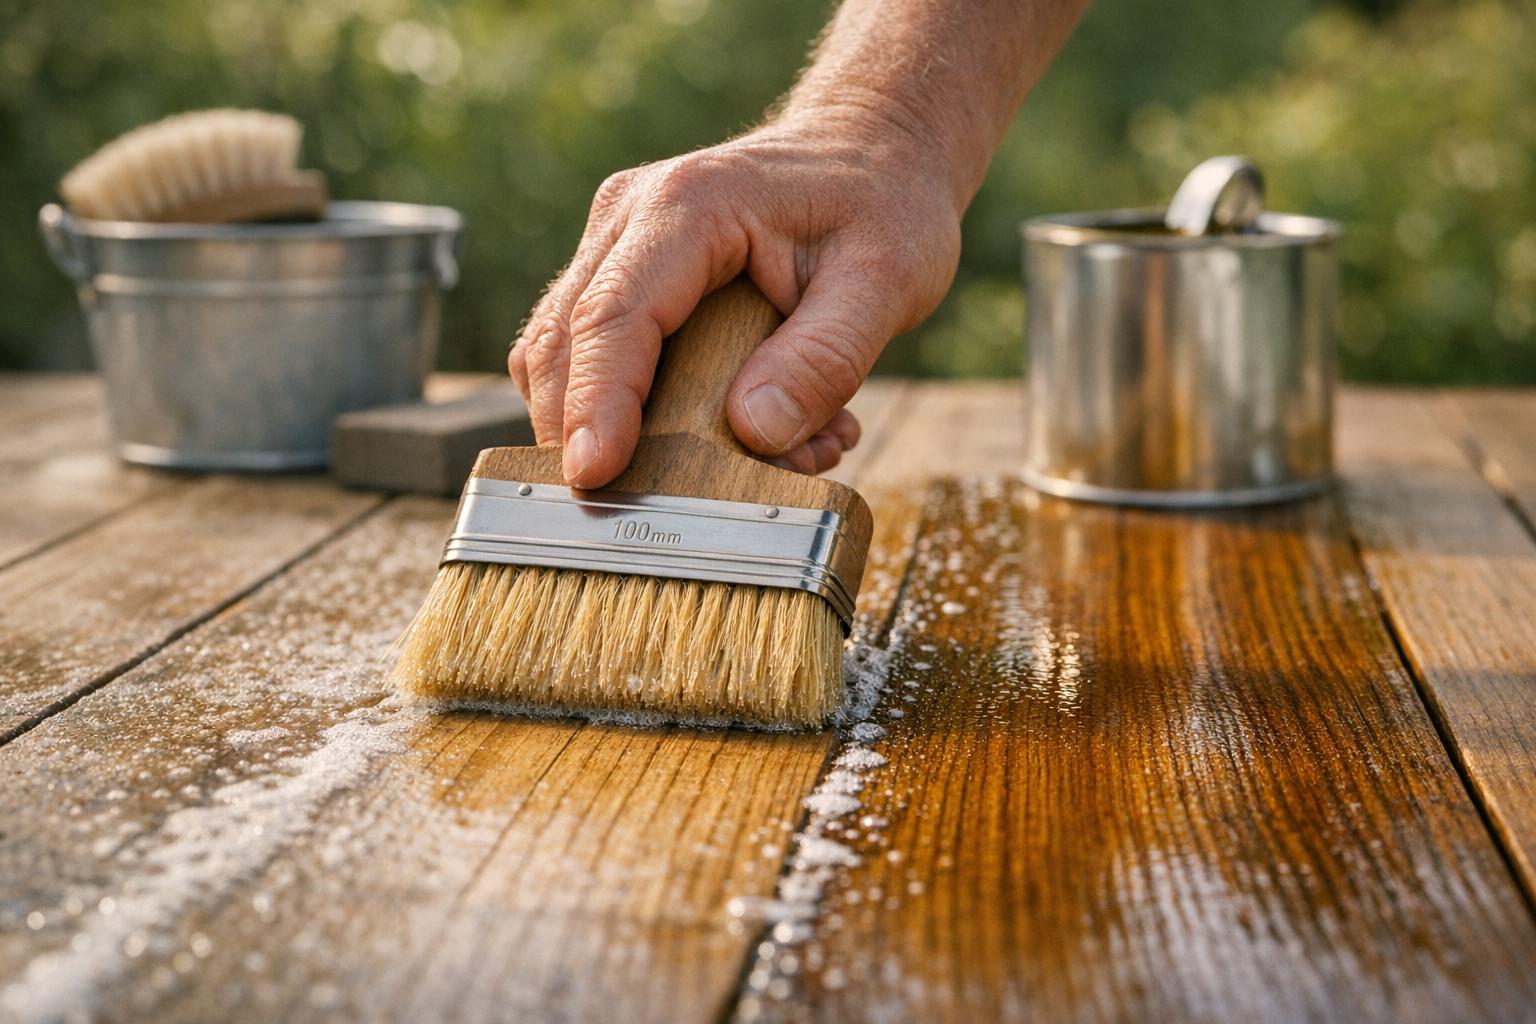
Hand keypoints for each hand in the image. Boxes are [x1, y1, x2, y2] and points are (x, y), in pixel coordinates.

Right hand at [508, 106, 962, 487]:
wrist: (871, 152)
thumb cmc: (882, 205)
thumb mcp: (886, 281)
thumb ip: (825, 358)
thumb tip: (755, 435)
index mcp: (691, 205)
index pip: (614, 316)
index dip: (597, 404)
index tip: (593, 476)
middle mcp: (630, 217)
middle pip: (565, 344)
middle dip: (595, 436)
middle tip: (673, 507)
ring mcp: (615, 247)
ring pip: (563, 359)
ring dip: (627, 433)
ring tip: (748, 460)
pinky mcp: (621, 279)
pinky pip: (598, 362)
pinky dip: (644, 418)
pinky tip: (739, 434)